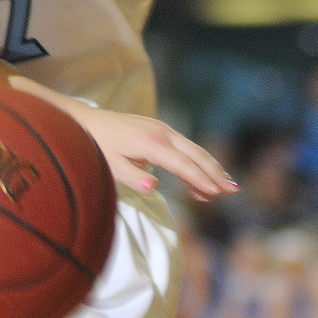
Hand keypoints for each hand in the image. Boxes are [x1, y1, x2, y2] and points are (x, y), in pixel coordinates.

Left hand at [7, 77, 236, 200]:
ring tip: (223, 187)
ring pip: (192, 149)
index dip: (202, 181)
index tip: (218, 195)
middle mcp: (160, 133)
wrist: (83, 121)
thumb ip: (132, 177)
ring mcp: (160, 128)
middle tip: (233, 192)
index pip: (184, 165)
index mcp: (151, 143)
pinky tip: (199, 175)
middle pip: (195, 154)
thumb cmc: (94, 146)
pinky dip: (195, 160)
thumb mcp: (108, 165)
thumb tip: (154, 187)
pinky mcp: (157, 128)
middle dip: (215, 173)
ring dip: (208, 167)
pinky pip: (183, 146)